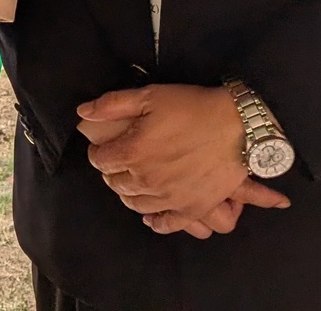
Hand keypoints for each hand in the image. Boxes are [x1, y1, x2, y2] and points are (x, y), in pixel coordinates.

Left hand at [78, 84, 289, 230]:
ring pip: (136, 204)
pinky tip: (152, 217)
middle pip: (116, 183)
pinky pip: (166, 224)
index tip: (104, 147)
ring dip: (129, 194)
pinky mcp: (191, 208)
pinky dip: (155, 222)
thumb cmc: (193, 107)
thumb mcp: (149, 95)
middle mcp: (146, 180)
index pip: (100, 160)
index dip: (99, 152)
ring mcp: (169, 198)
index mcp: (132, 152)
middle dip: (112, 172)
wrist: (238, 126)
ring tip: (134, 183)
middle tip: (120, 163)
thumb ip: (112, 104)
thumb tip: (83, 113)